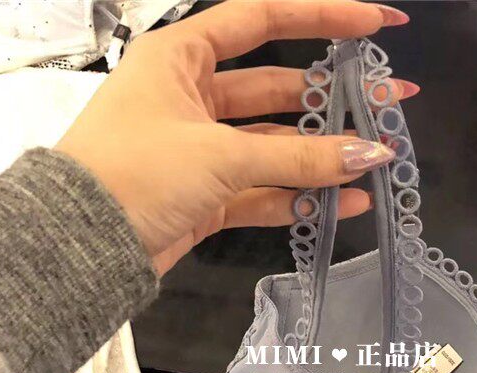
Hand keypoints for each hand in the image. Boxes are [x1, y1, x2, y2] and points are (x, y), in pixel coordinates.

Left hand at [56, 0, 415, 274]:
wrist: (85, 246)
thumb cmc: (139, 171)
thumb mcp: (221, 155)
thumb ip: (300, 156)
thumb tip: (371, 154)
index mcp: (182, 57)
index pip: (262, 19)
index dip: (322, 16)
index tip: (374, 25)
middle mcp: (194, 97)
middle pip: (278, 90)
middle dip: (334, 99)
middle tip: (391, 105)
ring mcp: (203, 150)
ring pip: (275, 146)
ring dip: (322, 156)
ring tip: (376, 160)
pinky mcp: (208, 195)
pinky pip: (264, 190)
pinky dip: (301, 198)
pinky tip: (345, 203)